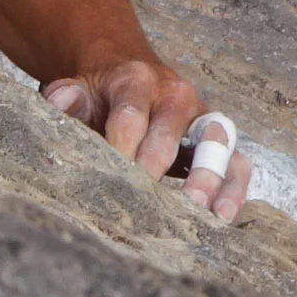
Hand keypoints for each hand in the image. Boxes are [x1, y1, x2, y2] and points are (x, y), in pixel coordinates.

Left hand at [42, 59, 254, 222]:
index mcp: (135, 79)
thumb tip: (59, 102)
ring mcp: (202, 116)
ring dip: (209, 177)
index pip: (129, 114)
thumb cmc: (101, 96)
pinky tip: (223, 217)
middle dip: (159, 164)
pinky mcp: (221, 140)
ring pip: (216, 143)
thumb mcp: (77, 88)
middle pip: (172, 130)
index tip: (110, 176)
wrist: (130, 78)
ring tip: (200, 211)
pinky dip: (234, 189)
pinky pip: (237, 163)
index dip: (121, 146)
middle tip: (150, 200)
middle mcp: (174, 95)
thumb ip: (65, 98)